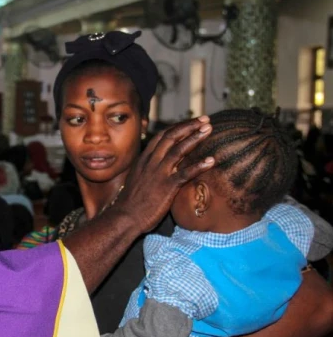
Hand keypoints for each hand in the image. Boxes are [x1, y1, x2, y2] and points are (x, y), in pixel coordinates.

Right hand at [115, 116, 213, 232]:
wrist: (125, 217)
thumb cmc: (132, 201)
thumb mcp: (138, 178)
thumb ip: (149, 168)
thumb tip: (160, 163)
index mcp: (144, 159)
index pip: (162, 136)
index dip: (178, 127)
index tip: (192, 122)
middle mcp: (151, 162)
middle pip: (171, 137)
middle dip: (189, 126)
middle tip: (205, 120)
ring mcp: (159, 173)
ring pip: (178, 150)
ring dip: (195, 138)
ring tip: (208, 129)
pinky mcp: (166, 187)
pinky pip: (185, 173)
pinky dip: (199, 165)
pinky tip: (212, 160)